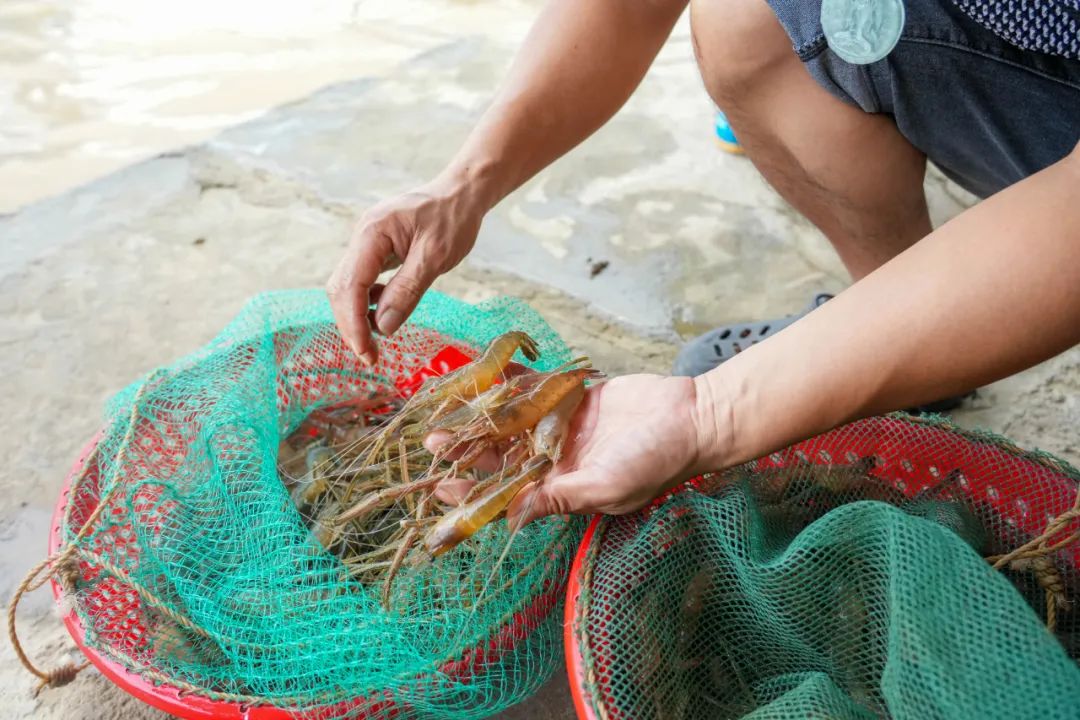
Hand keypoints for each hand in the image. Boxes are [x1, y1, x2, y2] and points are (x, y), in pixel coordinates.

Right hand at [327, 173, 486, 363]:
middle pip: (341, 289)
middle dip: (351, 325)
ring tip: (376, 342)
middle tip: (370, 356)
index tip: (366, 352)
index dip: (354, 323)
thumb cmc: (453, 219)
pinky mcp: (374, 250)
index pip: (351, 285)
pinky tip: (385, 312)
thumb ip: (408, 290)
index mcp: (372, 232)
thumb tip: (383, 327)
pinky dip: (368, 303)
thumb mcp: (436, 256)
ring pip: (347, 287)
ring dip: (357, 316)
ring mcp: (365, 243)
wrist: (461, 193)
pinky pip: (361, 281)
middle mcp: (361, 236)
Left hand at [429, 374, 713, 527]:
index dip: (474, 495)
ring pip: (512, 425)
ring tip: (446, 413)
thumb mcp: (606, 487)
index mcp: (564, 491)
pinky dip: (511, 386)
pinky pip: (536, 393)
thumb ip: (559, 498)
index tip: (441, 489)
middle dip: (467, 453)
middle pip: (502, 459)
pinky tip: (483, 379)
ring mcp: (565, 429)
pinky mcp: (575, 399)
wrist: (692, 417)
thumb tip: (514, 518)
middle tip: (432, 444)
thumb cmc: (656, 461)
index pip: (508, 496)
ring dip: (480, 421)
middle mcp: (558, 462)